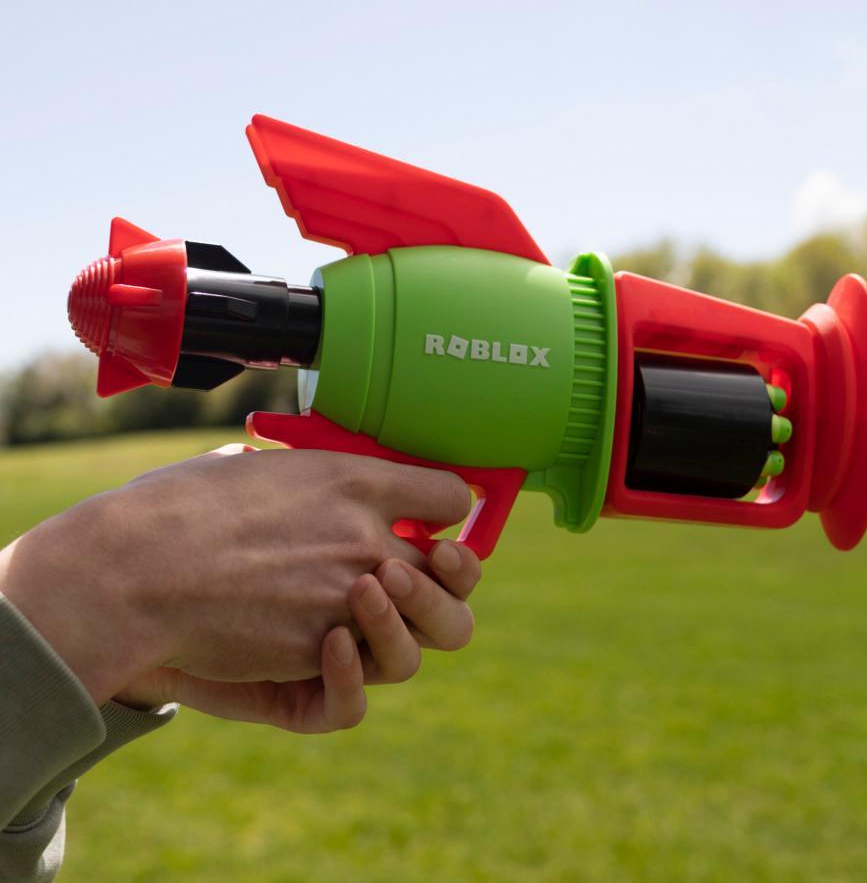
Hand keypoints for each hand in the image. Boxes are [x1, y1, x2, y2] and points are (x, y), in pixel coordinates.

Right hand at [0, 445, 470, 705]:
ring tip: (369, 611)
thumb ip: (291, 474)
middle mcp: (370, 535)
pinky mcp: (325, 647)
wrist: (136, 569)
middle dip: (448, 575)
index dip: (447, 508)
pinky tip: (332, 645)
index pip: (450, 494)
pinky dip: (360, 666)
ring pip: (441, 627)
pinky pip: (377, 669)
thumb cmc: (178, 507)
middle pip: (461, 568)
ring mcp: (354, 594)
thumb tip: (271, 465)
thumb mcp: (251, 466)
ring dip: (415, 623)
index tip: (431, 519)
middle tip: (418, 574)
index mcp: (356, 479)